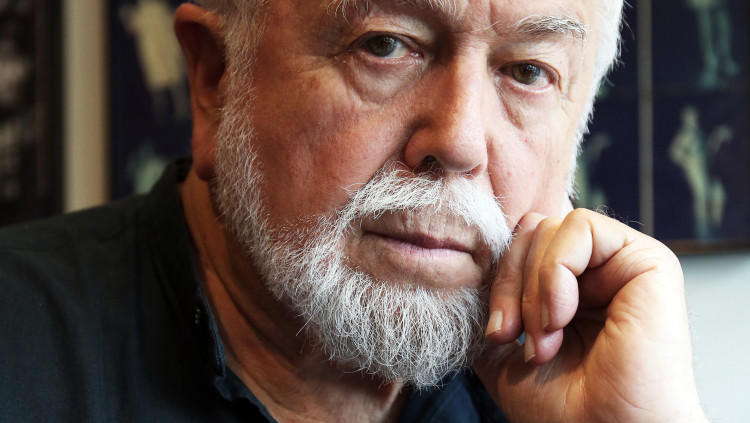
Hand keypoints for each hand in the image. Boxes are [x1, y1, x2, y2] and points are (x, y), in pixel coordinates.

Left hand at [474, 209, 705, 421]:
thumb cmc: (562, 408)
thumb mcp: (501, 351)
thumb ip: (489, 305)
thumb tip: (468, 267)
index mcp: (568, 289)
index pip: (518, 246)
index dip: (497, 279)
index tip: (494, 333)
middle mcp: (597, 272)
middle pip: (530, 231)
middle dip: (510, 283)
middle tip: (513, 336)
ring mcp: (621, 264)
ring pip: (550, 227)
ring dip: (533, 288)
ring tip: (544, 340)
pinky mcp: (648, 260)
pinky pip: (581, 227)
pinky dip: (556, 271)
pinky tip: (561, 317)